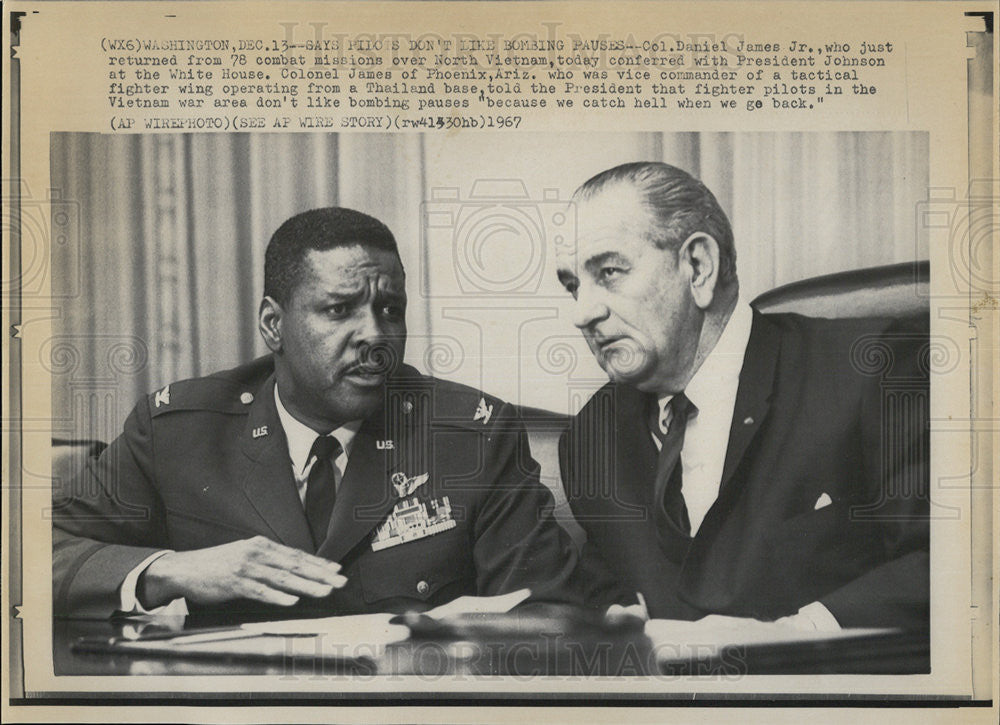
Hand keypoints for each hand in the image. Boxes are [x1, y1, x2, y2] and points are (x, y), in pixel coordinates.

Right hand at [137, 536, 346, 608]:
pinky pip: (259, 590)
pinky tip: (291, 600)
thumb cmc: (218, 564)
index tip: (337, 570)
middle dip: (320, 575)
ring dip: (306, 585)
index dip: (318, 563)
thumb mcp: (246, 556)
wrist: (184, 568)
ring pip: (282, 577)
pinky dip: (276, 595)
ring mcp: (245, 567)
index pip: (296, 555)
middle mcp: (256, 553)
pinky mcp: (233, 582)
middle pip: (294, 565)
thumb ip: (268, 561)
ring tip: (324, 592)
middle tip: (340, 582)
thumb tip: (295, 570)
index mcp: (261, 545)